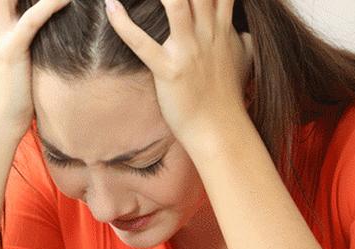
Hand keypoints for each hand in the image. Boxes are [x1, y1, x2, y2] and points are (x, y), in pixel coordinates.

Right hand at [0, 0, 72, 134]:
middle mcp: (2, 22)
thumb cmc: (18, 91)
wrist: (0, 120)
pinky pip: (31, 21)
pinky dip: (49, 6)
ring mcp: (5, 35)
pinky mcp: (12, 51)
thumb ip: (40, 34)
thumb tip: (63, 23)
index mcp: (7, 21)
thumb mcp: (29, 56)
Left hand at [105, 0, 253, 142]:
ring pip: (176, 5)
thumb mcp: (244, 62)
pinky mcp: (169, 70)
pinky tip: (110, 5)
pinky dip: (124, 24)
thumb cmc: (228, 97)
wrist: (221, 129)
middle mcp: (208, 33)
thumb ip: (242, 41)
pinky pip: (142, 43)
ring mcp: (189, 51)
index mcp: (223, 28)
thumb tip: (244, 31)